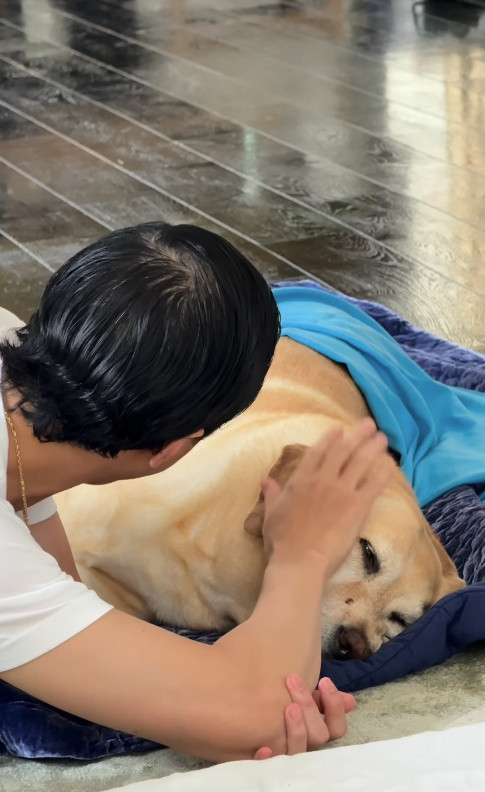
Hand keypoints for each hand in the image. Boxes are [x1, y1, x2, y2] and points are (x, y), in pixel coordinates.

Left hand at [253, 674, 354, 758]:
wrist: (253, 733)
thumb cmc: (286, 713)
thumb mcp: (307, 705)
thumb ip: (325, 702)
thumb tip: (350, 701)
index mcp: (318, 733)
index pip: (337, 728)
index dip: (335, 707)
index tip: (324, 680)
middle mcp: (307, 747)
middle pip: (318, 735)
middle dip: (309, 706)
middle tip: (293, 679)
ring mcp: (288, 756)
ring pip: (299, 749)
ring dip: (297, 728)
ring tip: (289, 706)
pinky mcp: (268, 763)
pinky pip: (270, 766)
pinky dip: (268, 759)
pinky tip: (264, 747)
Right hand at [261, 418, 393, 575]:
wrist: (300, 560)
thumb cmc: (281, 540)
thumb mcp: (271, 514)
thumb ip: (272, 494)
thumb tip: (266, 481)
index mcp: (301, 479)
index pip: (317, 452)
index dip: (330, 439)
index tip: (339, 429)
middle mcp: (323, 479)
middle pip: (343, 451)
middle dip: (357, 435)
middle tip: (368, 424)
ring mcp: (342, 490)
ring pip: (361, 462)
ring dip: (372, 447)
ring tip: (382, 437)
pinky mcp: (358, 505)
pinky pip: (374, 483)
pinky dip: (383, 471)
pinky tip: (390, 462)